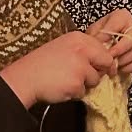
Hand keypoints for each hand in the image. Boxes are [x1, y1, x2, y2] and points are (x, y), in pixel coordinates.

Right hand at [0, 28, 118, 107]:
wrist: (25, 77)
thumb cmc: (42, 63)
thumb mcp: (63, 46)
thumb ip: (82, 50)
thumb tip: (101, 59)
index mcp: (78, 38)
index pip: (103, 48)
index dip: (103, 59)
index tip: (101, 66)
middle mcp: (82, 50)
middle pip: (106, 62)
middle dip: (98, 71)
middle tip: (84, 76)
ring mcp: (80, 67)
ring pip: (95, 79)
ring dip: (84, 84)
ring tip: (67, 80)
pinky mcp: (76, 83)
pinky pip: (84, 92)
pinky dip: (75, 93)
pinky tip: (62, 87)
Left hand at [87, 9, 131, 75]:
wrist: (101, 46)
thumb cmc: (99, 35)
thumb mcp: (94, 32)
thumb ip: (97, 36)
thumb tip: (100, 43)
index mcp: (122, 17)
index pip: (119, 23)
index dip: (108, 36)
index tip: (100, 44)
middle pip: (131, 39)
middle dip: (118, 50)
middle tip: (108, 56)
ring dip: (122, 60)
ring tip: (111, 63)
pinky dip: (127, 67)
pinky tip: (118, 67)